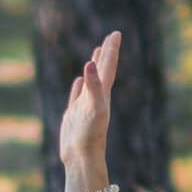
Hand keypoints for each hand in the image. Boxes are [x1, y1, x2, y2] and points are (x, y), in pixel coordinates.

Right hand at [59, 32, 119, 191]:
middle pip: (102, 71)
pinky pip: (77, 95)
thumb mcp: (94, 108)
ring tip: (96, 53)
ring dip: (94, 66)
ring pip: (90, 81)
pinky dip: (79, 85)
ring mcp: (85, 106)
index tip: (116, 33)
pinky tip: (79, 79)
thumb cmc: (90, 136)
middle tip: (111, 38)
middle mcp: (96, 98)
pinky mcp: (74, 115)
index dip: (111, 50)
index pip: (108, 67)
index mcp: (102, 95)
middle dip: (106, 53)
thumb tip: (89, 64)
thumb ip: (93, 86)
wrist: (82, 159)